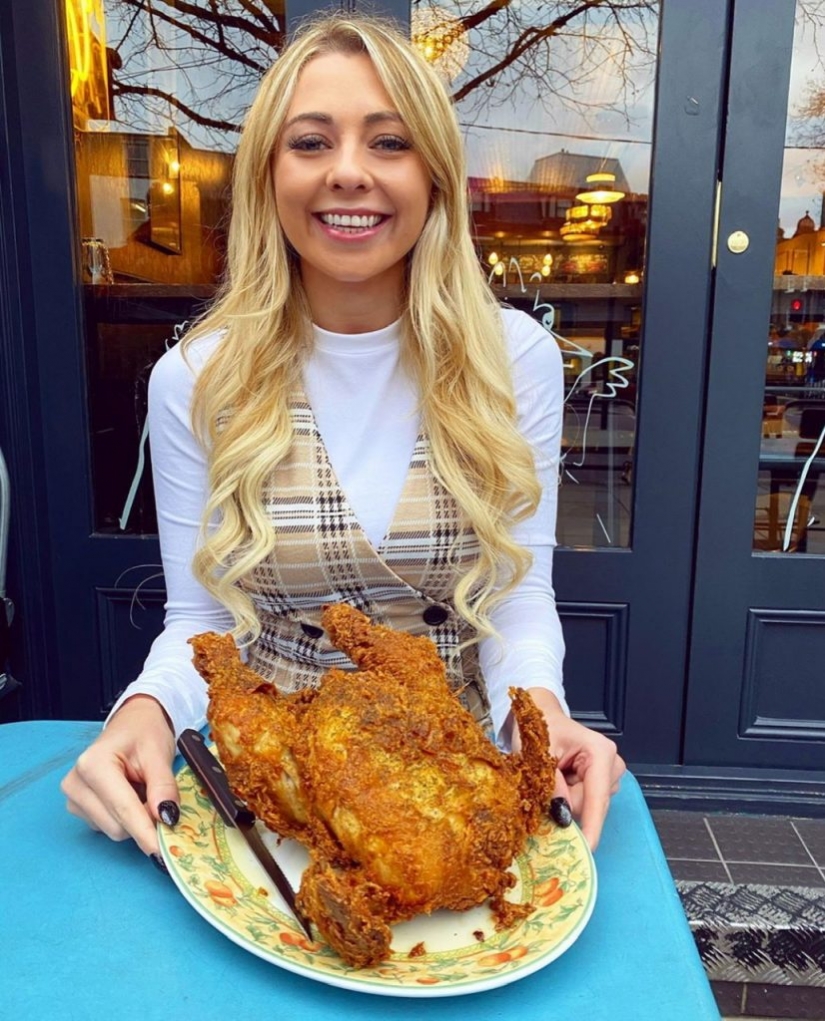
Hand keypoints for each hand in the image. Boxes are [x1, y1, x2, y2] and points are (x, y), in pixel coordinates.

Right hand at [60, 695, 178, 855]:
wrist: (133, 723)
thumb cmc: (145, 733)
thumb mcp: (159, 754)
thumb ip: (163, 786)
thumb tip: (167, 817)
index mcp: (94, 765)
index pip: (123, 809)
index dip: (145, 832)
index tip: (161, 852)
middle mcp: (76, 783)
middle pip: (116, 826)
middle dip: (143, 820)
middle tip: (159, 797)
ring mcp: (74, 797)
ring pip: (112, 830)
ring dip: (134, 818)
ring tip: (141, 789)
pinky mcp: (78, 808)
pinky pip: (107, 826)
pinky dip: (124, 817)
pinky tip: (129, 794)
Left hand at [524, 689, 625, 850]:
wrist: (544, 715)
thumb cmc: (541, 727)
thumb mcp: (539, 753)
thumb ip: (552, 784)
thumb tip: (563, 814)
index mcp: (600, 751)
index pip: (597, 797)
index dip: (592, 826)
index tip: (587, 849)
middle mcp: (612, 764)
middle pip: (592, 805)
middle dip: (567, 804)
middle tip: (545, 786)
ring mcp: (610, 774)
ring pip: (587, 806)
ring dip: (566, 799)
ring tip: (553, 774)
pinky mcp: (603, 782)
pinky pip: (585, 802)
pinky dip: (569, 797)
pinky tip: (561, 780)